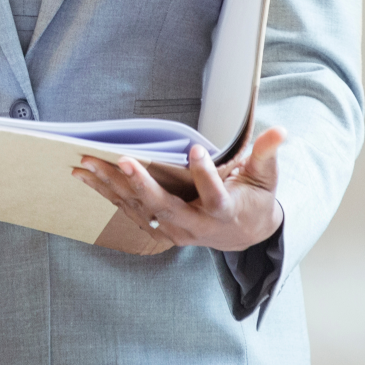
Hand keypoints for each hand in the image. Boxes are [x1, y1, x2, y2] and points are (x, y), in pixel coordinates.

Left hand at [74, 127, 285, 252]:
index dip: (206, 175)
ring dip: (111, 186)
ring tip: (87, 163)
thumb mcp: (265, 177)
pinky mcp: (158, 227)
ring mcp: (173, 230)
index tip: (195, 151)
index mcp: (223, 212)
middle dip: (142, 185)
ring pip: (139, 209)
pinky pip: (127, 210)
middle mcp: (195, 226)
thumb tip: (280, 130)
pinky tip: (84, 174)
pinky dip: (105, 192)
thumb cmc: (253, 198)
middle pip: (166, 208)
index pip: (215, 196)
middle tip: (122, 159)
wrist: (243, 233)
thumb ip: (267, 153)